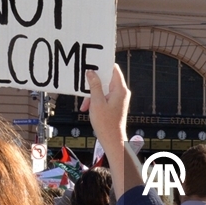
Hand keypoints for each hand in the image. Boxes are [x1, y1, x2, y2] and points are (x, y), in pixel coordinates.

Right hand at [81, 65, 138, 196]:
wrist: (113, 140)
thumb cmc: (106, 124)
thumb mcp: (96, 102)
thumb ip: (94, 85)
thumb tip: (91, 72)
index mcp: (120, 89)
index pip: (113, 69)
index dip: (103, 65)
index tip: (92, 63)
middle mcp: (122, 92)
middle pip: (107, 79)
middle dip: (94, 82)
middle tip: (84, 83)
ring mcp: (119, 99)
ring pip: (104, 89)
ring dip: (93, 94)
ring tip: (85, 104)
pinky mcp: (115, 105)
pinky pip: (104, 96)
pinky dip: (96, 100)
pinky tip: (88, 108)